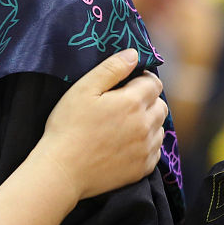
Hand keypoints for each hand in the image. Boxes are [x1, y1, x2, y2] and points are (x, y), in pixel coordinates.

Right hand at [32, 49, 167, 200]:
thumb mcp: (83, 89)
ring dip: (148, 122)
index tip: (127, 83)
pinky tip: (125, 143)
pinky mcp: (143, 167)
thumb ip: (110, 69)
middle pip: (161, 105)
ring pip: (160, 128)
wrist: (62, 170)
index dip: (142, 79)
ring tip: (124, 124)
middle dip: (147, 100)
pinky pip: (156, 150)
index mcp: (132, 102)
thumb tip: (133, 54)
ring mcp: (146, 148)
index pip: (154, 83)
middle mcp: (145, 125)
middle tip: (124, 103)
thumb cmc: (67, 126)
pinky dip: (146, 143)